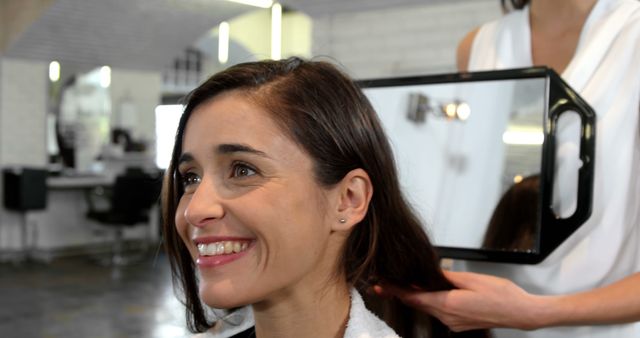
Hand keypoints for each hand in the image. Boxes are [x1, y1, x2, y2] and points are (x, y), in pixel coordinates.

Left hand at [372, 270, 546, 331]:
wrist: (522, 313)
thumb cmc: (502, 295)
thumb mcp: (472, 279)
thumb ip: (447, 277)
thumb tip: (429, 271)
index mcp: (448, 304)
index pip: (413, 298)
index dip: (394, 291)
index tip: (380, 284)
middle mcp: (447, 317)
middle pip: (417, 304)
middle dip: (400, 293)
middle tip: (382, 282)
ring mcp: (453, 323)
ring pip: (428, 308)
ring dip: (415, 297)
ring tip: (402, 284)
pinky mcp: (459, 324)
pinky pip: (439, 311)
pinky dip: (430, 302)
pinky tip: (428, 292)